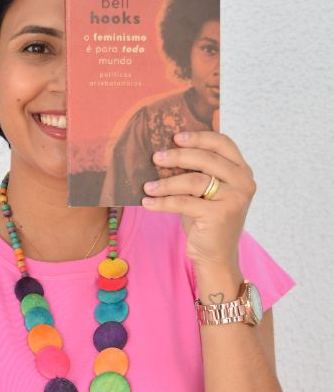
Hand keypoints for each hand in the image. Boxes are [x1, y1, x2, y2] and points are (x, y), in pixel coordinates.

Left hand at [141, 131, 256, 270]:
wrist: (215, 255)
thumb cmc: (206, 218)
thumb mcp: (205, 190)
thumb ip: (196, 171)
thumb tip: (164, 151)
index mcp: (241, 170)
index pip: (222, 143)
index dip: (199, 137)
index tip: (175, 137)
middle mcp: (243, 182)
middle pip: (207, 159)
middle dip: (178, 156)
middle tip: (156, 157)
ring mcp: (234, 199)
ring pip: (194, 181)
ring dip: (166, 182)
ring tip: (147, 185)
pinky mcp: (220, 215)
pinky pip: (184, 202)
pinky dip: (163, 202)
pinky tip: (148, 202)